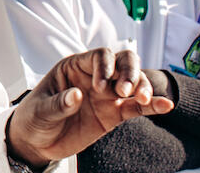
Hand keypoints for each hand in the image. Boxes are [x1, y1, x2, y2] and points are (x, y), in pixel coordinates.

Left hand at [7, 48, 174, 167]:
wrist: (37, 143)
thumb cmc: (34, 119)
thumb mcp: (40, 111)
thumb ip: (58, 103)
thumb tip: (76, 95)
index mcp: (74, 67)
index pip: (99, 57)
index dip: (105, 67)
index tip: (101, 87)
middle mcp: (95, 76)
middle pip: (122, 62)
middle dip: (129, 72)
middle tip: (126, 91)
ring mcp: (107, 94)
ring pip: (133, 82)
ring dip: (142, 86)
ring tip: (141, 99)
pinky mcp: (114, 113)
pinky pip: (137, 107)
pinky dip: (152, 105)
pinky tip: (166, 105)